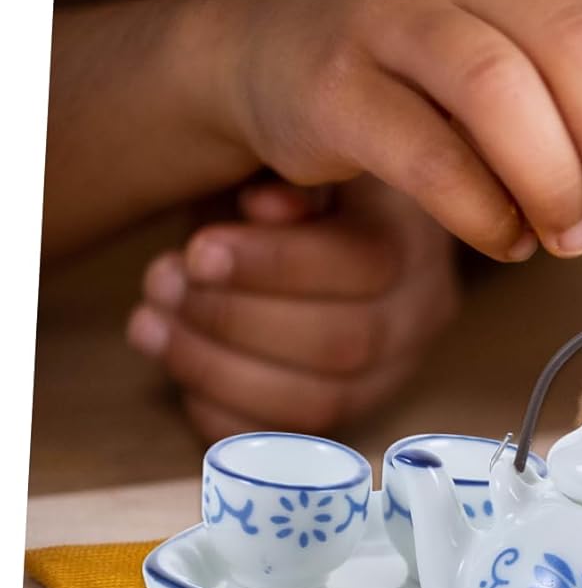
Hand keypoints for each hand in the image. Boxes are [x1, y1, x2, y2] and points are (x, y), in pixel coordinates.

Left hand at [126, 177, 459, 441]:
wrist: (326, 210)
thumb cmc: (302, 173)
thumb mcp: (301, 149)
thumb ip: (292, 173)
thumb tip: (265, 208)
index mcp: (418, 236)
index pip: (365, 266)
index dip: (274, 266)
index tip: (198, 250)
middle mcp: (424, 311)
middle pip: (343, 344)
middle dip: (234, 320)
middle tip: (162, 283)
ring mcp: (395, 370)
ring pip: (318, 402)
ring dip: (217, 367)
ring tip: (151, 321)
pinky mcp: (353, 408)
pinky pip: (290, 438)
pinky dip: (226, 412)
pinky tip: (179, 373)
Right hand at [226, 0, 581, 270]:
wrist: (280, 57)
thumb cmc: (438, 83)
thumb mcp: (540, 86)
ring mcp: (392, 6)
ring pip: (500, 93)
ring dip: (553, 186)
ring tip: (564, 241)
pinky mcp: (335, 75)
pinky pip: (428, 153)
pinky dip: (483, 213)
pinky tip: (504, 240)